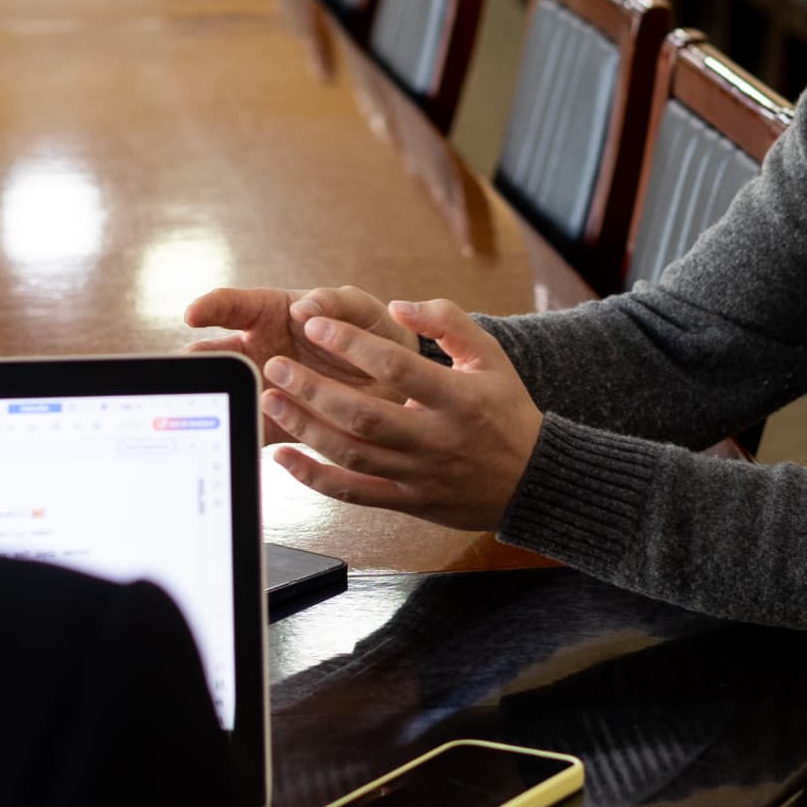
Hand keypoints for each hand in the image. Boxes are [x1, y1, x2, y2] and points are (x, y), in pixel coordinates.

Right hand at [184, 285, 414, 443]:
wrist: (400, 382)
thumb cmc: (374, 334)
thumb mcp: (359, 308)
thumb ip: (334, 302)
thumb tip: (303, 308)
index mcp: (271, 314)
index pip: (231, 306)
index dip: (210, 307)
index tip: (193, 314)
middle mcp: (260, 351)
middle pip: (218, 355)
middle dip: (199, 361)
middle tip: (187, 368)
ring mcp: (266, 387)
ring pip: (230, 393)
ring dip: (221, 397)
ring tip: (208, 402)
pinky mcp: (280, 422)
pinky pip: (255, 429)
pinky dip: (246, 433)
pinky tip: (240, 436)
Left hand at [259, 298, 542, 531]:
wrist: (534, 483)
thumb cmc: (507, 413)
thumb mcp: (491, 357)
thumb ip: (449, 321)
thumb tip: (398, 305)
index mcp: (459, 398)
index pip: (397, 367)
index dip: (351, 344)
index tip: (314, 325)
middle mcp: (436, 439)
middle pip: (363, 416)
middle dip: (313, 389)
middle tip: (275, 367)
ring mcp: (419, 475)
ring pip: (352, 455)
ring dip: (305, 428)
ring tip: (272, 401)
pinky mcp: (408, 502)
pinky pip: (353, 493)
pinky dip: (313, 478)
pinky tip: (284, 456)